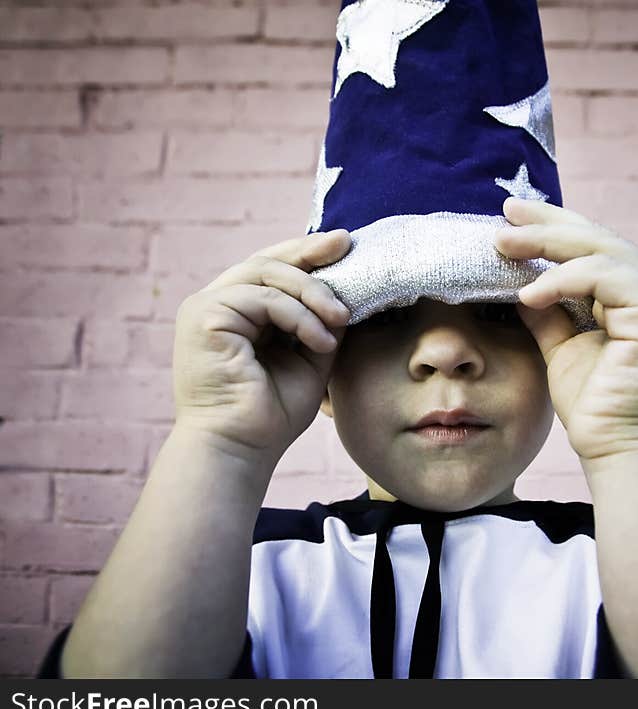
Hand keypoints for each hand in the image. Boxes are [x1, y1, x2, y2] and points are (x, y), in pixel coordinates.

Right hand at [172, 230, 352, 461]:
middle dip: (310, 253)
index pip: (271, 270)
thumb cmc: (272, 414)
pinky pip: (264, 300)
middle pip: (267, 261)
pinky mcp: (203, 316)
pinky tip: (321, 340)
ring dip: (313, 295)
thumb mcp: (310, 357)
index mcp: (236, 313)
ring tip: (341, 320)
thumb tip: (349, 288)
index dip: (306, 253)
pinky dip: (299, 316)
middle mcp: (216, 304)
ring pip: (267, 274)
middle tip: (346, 247)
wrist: (241, 449)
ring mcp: (205, 307)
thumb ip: (321, 321)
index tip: (344, 244)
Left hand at [494, 197, 637, 462]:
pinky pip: (606, 277)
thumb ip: (548, 313)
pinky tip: (529, 293)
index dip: (554, 226)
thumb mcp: (561, 347)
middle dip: (547, 224)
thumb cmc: (593, 406)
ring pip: (603, 249)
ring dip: (548, 244)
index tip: (511, 217)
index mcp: (636, 296)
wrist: (617, 451)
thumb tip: (519, 284)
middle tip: (503, 215)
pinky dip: (564, 279)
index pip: (594, 246)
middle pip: (599, 238)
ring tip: (503, 246)